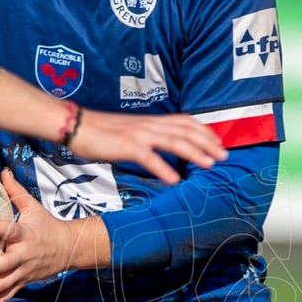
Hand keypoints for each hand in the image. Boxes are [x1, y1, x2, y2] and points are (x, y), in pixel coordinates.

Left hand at [0, 170, 109, 301]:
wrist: (69, 249)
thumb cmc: (46, 226)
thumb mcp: (34, 207)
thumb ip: (15, 191)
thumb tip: (2, 169)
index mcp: (27, 236)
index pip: (12, 230)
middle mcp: (24, 257)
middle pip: (4, 265)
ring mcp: (23, 274)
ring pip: (2, 286)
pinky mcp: (21, 284)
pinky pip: (5, 298)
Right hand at [69, 109, 225, 183]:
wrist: (77, 125)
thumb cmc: (102, 132)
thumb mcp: (131, 131)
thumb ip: (149, 138)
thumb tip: (163, 150)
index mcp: (151, 121)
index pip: (185, 122)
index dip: (204, 131)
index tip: (219, 143)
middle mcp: (149, 125)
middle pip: (186, 131)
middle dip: (208, 143)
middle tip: (224, 156)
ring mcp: (139, 134)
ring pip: (174, 142)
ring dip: (195, 153)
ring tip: (210, 164)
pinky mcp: (127, 146)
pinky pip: (150, 158)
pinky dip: (164, 168)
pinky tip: (175, 180)